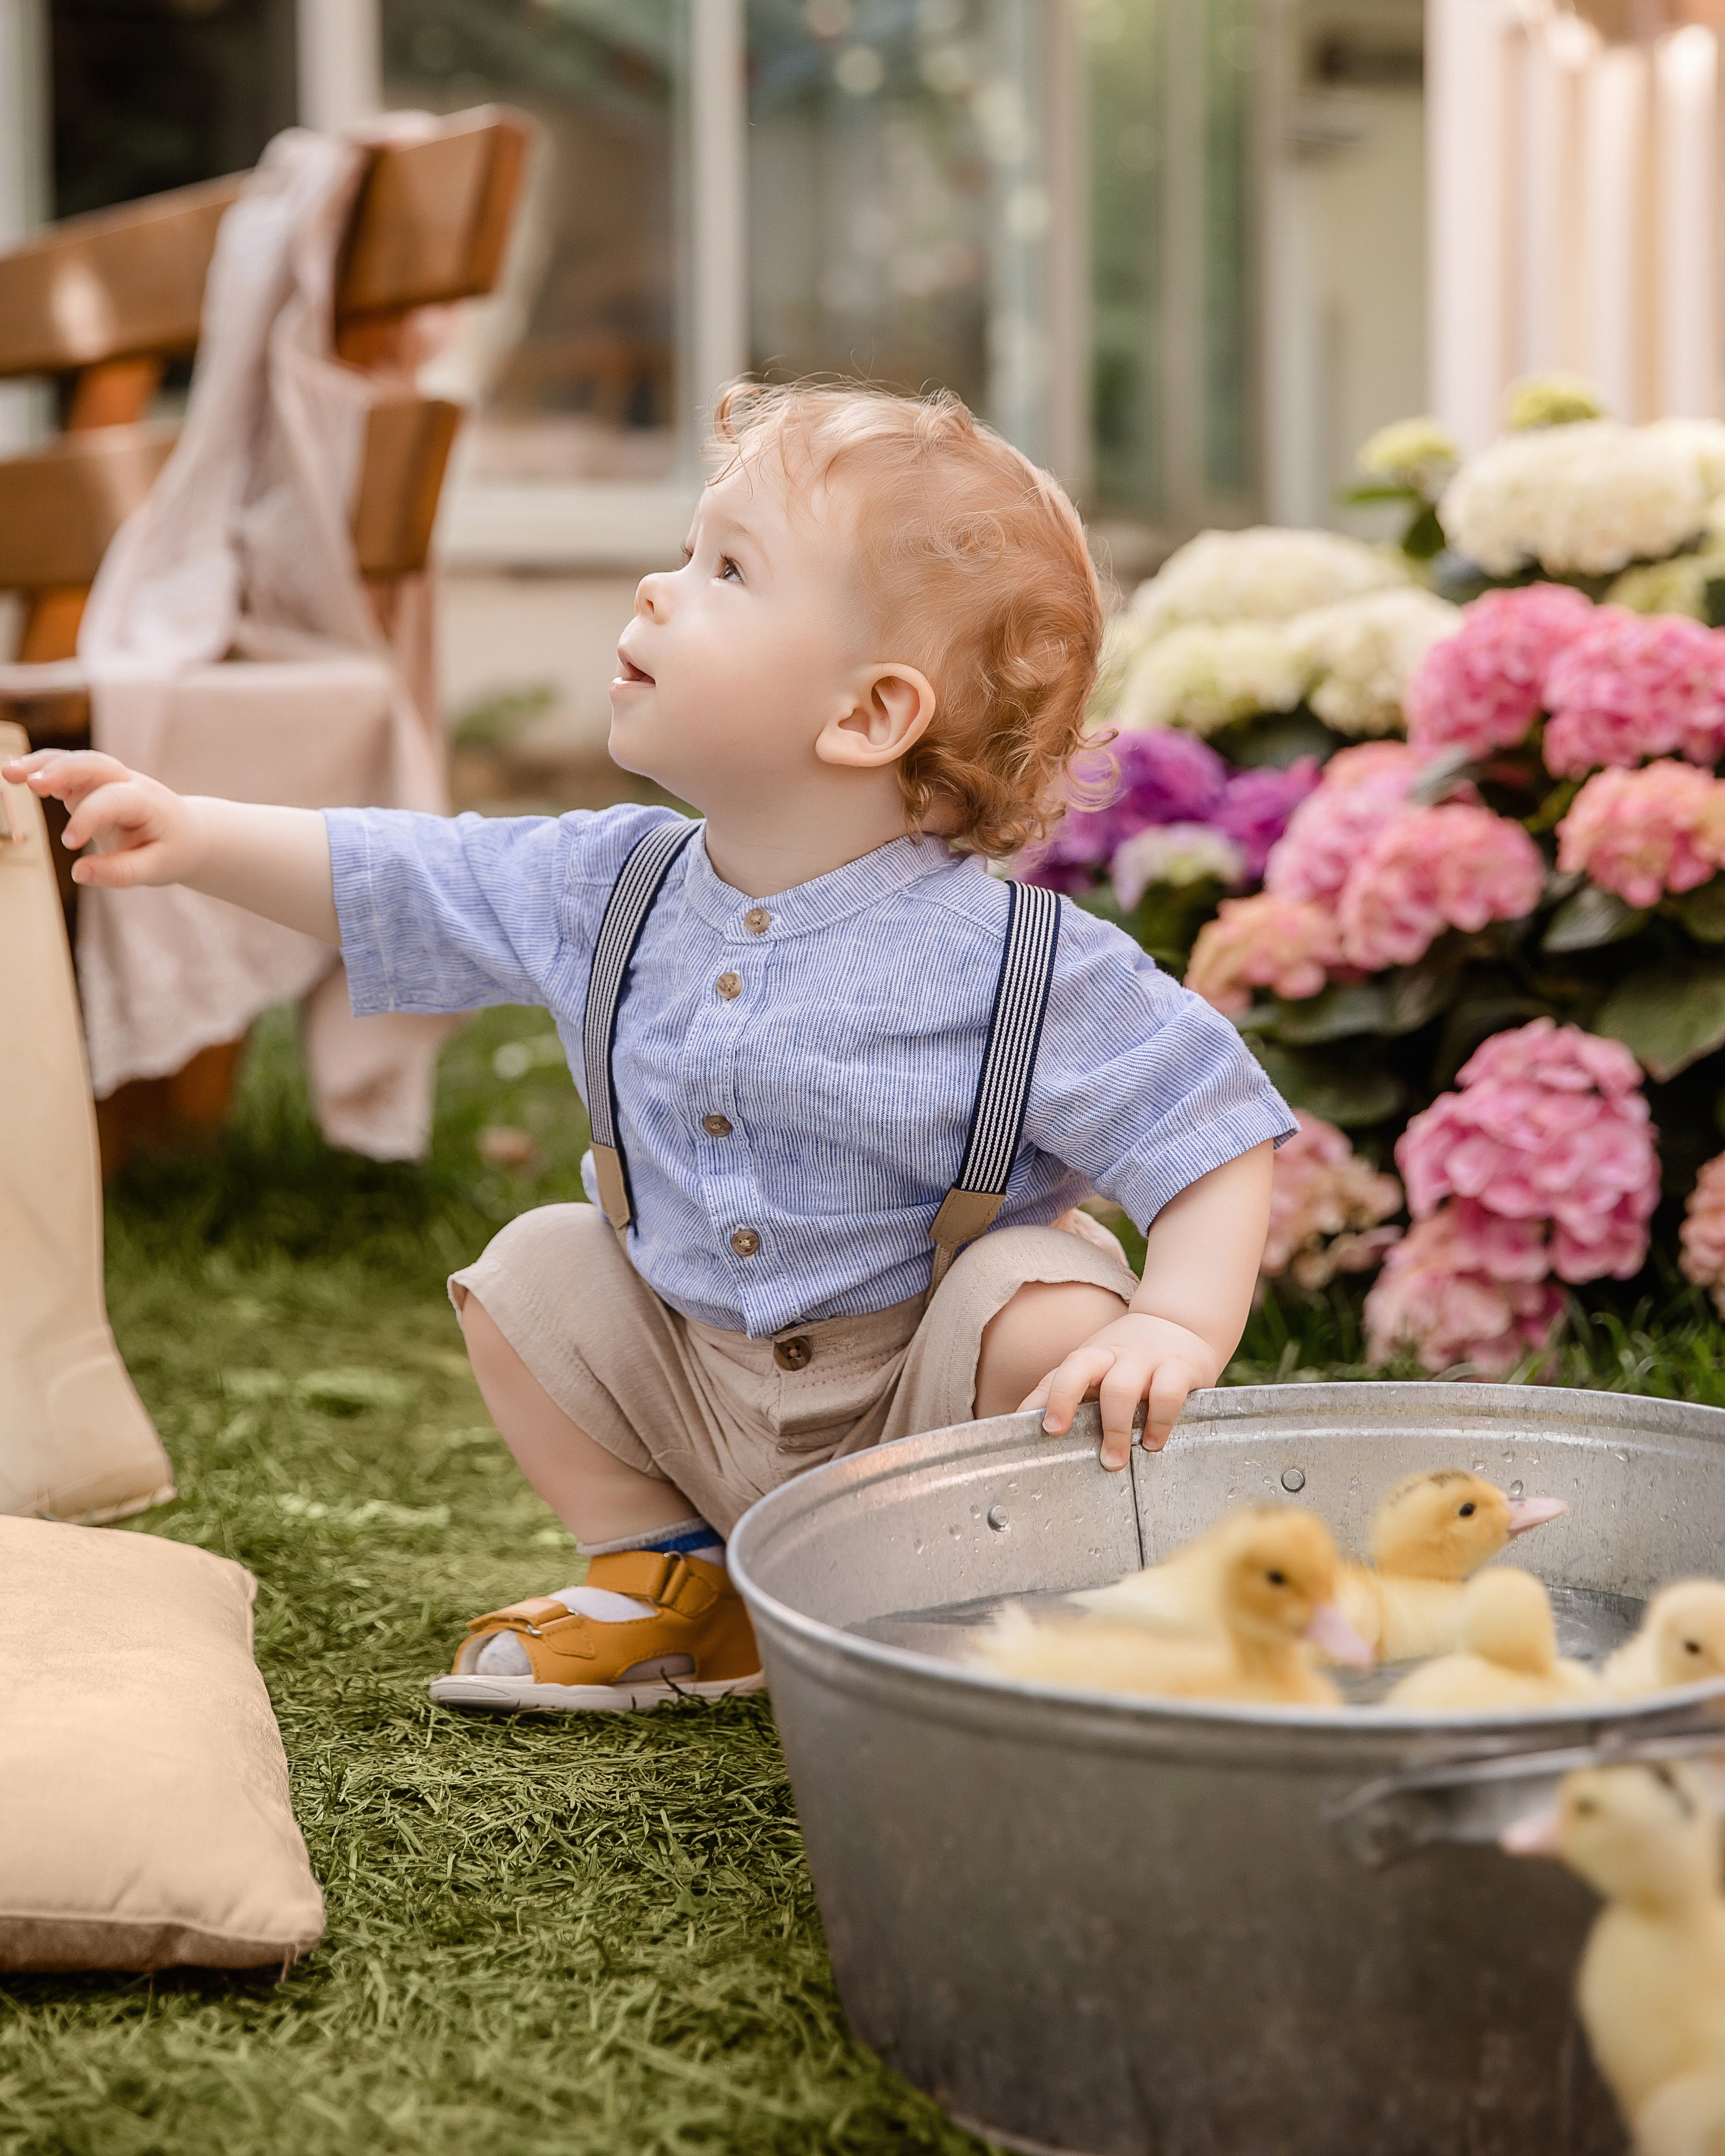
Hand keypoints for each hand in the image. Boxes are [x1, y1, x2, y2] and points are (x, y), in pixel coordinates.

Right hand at [1, 749, 206, 888]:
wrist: (187, 832)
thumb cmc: (173, 850)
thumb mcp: (157, 868)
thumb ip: (120, 873)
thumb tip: (79, 874)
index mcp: (146, 801)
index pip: (113, 800)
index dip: (89, 817)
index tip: (68, 845)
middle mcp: (127, 782)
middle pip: (92, 764)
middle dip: (61, 771)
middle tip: (31, 784)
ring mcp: (107, 781)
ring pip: (73, 761)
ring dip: (42, 764)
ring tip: (9, 774)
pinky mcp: (90, 786)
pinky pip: (64, 772)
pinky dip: (41, 771)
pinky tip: (15, 776)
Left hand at [1020, 1311, 1220, 1471]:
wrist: (1180, 1324)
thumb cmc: (1126, 1358)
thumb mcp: (1093, 1368)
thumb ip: (1059, 1390)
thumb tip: (1018, 1420)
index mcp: (1091, 1356)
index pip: (1064, 1371)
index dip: (1053, 1398)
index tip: (1048, 1429)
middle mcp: (1115, 1354)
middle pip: (1083, 1369)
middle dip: (1069, 1405)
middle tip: (1070, 1442)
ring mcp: (1147, 1359)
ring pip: (1122, 1388)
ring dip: (1116, 1428)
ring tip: (1116, 1460)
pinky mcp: (1181, 1369)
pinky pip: (1167, 1394)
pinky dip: (1159, 1423)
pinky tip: (1153, 1443)